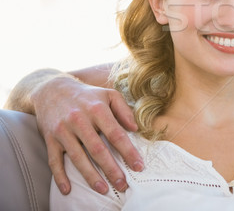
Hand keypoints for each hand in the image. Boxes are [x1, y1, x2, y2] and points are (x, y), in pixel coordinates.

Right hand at [31, 76, 142, 194]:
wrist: (51, 89)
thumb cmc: (87, 95)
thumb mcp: (108, 94)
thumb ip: (124, 110)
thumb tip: (135, 128)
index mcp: (97, 109)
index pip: (116, 134)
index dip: (128, 151)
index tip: (138, 166)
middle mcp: (79, 120)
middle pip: (97, 149)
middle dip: (111, 169)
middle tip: (123, 185)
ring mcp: (63, 130)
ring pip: (78, 158)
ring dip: (91, 176)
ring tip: (103, 189)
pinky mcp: (50, 139)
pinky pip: (54, 161)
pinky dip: (60, 176)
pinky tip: (68, 189)